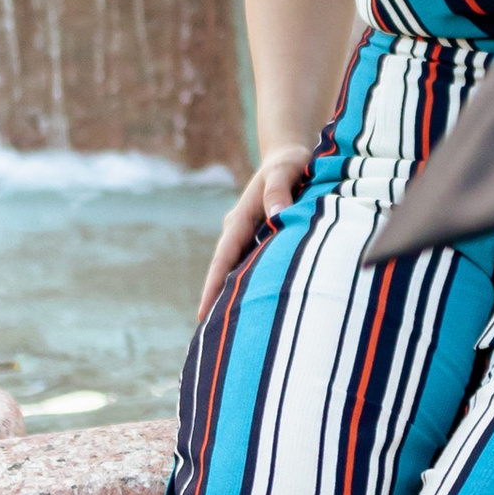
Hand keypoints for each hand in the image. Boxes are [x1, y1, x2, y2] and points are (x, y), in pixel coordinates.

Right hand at [198, 143, 310, 317]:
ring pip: (238, 272)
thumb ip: (281, 189)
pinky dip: (250, 286)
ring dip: (233, 297)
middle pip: (224, 272)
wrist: (291, 156)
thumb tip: (277, 215)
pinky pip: (253, 267)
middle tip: (209, 339)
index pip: (223, 258)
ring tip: (230, 334)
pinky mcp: (262, 240)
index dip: (212, 287)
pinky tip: (256, 309)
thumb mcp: (288, 169)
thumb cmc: (291, 162)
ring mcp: (249, 237)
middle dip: (216, 301)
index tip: (202, 314)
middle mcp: (239, 231)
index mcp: (240, 218)